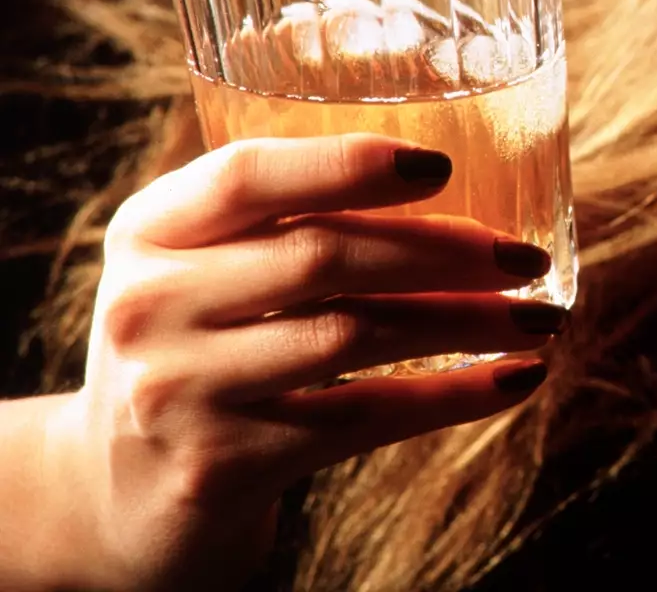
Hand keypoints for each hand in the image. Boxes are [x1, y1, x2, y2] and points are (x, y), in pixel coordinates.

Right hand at [41, 134, 561, 590]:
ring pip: (354, 336)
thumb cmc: (198, 350)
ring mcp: (179, 391)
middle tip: (525, 256)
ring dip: (467, 322)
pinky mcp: (220, 467)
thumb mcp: (205, 270)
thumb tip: (454, 182)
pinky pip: (363, 418)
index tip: (441, 164)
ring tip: (543, 317)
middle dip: (443, 251)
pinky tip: (516, 378)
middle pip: (321, 256)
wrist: (114, 493)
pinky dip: (453, 396)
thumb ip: (286, 222)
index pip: (248, 176)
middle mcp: (150, 304)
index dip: (349, 163)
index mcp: (151, 230)